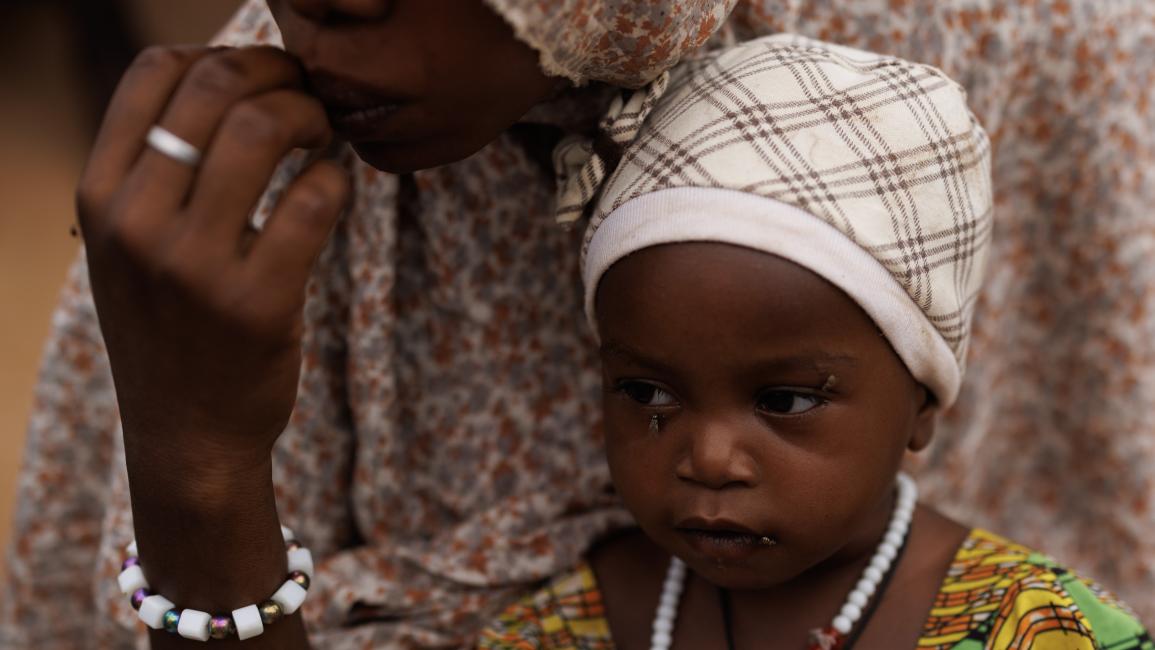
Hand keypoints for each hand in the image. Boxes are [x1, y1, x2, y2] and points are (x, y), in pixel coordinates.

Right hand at [77, 46, 348, 482]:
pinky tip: (334, 185)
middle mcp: (137, 222)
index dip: (224, 53)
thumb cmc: (168, 326)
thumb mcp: (129, 244)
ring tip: (324, 135)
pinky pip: (314, 200)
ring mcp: (195, 264)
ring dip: (312, 116)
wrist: (187, 436)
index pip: (155, 70)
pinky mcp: (259, 302)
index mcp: (100, 195)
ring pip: (265, 129)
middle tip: (309, 97)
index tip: (263, 76)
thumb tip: (230, 80)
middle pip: (216, 86)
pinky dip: (336, 178)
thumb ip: (157, 169)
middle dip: (280, 74)